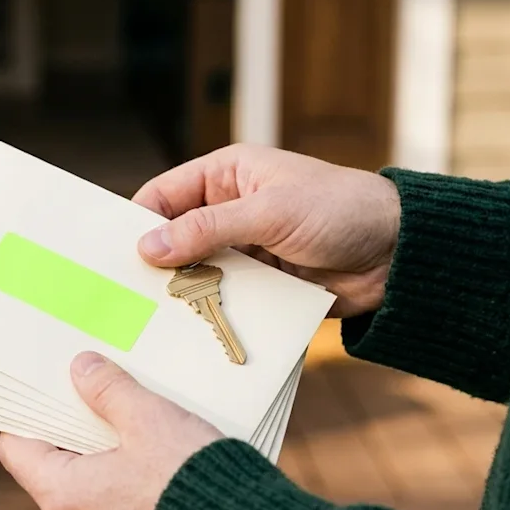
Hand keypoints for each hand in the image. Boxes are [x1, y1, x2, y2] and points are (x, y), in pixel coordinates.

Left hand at [0, 351, 223, 509]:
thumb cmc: (193, 484)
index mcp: (65, 497)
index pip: (18, 450)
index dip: (30, 415)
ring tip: (146, 438)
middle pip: (58, 473)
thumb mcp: (150, 420)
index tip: (48, 392)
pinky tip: (167, 476)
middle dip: (80, 438)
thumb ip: (109, 391)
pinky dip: (137, 500)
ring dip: (113, 469)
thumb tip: (82, 368)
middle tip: (104, 404)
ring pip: (95, 500)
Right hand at [133, 144, 400, 316]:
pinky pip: (223, 299)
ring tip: (148, 320)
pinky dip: (209, 313)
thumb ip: (208, 229)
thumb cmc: (341, 210)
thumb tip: (148, 246)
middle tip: (121, 294)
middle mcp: (228, 211)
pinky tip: (188, 333)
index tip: (110, 254)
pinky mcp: (260, 285)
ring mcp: (244, 250)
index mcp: (226, 176)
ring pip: (195, 273)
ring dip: (180, 293)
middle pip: (173, 239)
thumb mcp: (269, 213)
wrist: (399, 255)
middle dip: (153, 264)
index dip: (136, 222)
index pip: (163, 195)